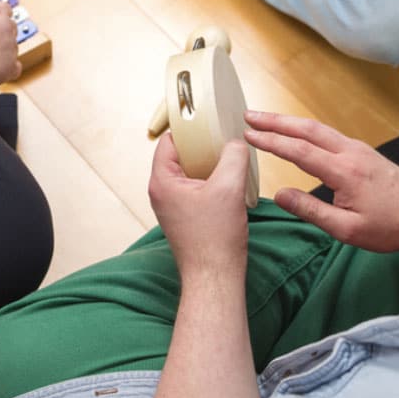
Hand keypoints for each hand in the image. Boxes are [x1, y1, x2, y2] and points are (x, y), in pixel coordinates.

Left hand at [149, 135, 250, 279]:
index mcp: (162, 181)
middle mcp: (162, 192)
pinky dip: (212, 182)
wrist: (215, 278)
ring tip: (230, 159)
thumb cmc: (214, 240)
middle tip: (223, 138)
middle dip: (203, 146)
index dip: (188, 128)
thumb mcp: (229, 188)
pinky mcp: (185, 217)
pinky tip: (230, 183)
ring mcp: (172, 206)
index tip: (206, 119)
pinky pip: (196, 189)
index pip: (169, 141)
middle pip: (180, 155)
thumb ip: (233, 157)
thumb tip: (236, 142)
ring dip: (210, 165)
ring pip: (190, 172)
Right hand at [243, 111, 398, 251]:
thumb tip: (279, 194)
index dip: (271, 141)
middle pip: (305, 128)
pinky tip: (293, 130)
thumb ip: (311, 211)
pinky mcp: (360, 150)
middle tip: (247, 115)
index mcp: (344, 172)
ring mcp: (356, 148)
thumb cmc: (388, 227)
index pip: (299, 151)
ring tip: (263, 119)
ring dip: (287, 121)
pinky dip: (303, 128)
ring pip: (316, 127)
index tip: (247, 134)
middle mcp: (350, 152)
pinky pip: (326, 133)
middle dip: (274, 121)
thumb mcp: (346, 230)